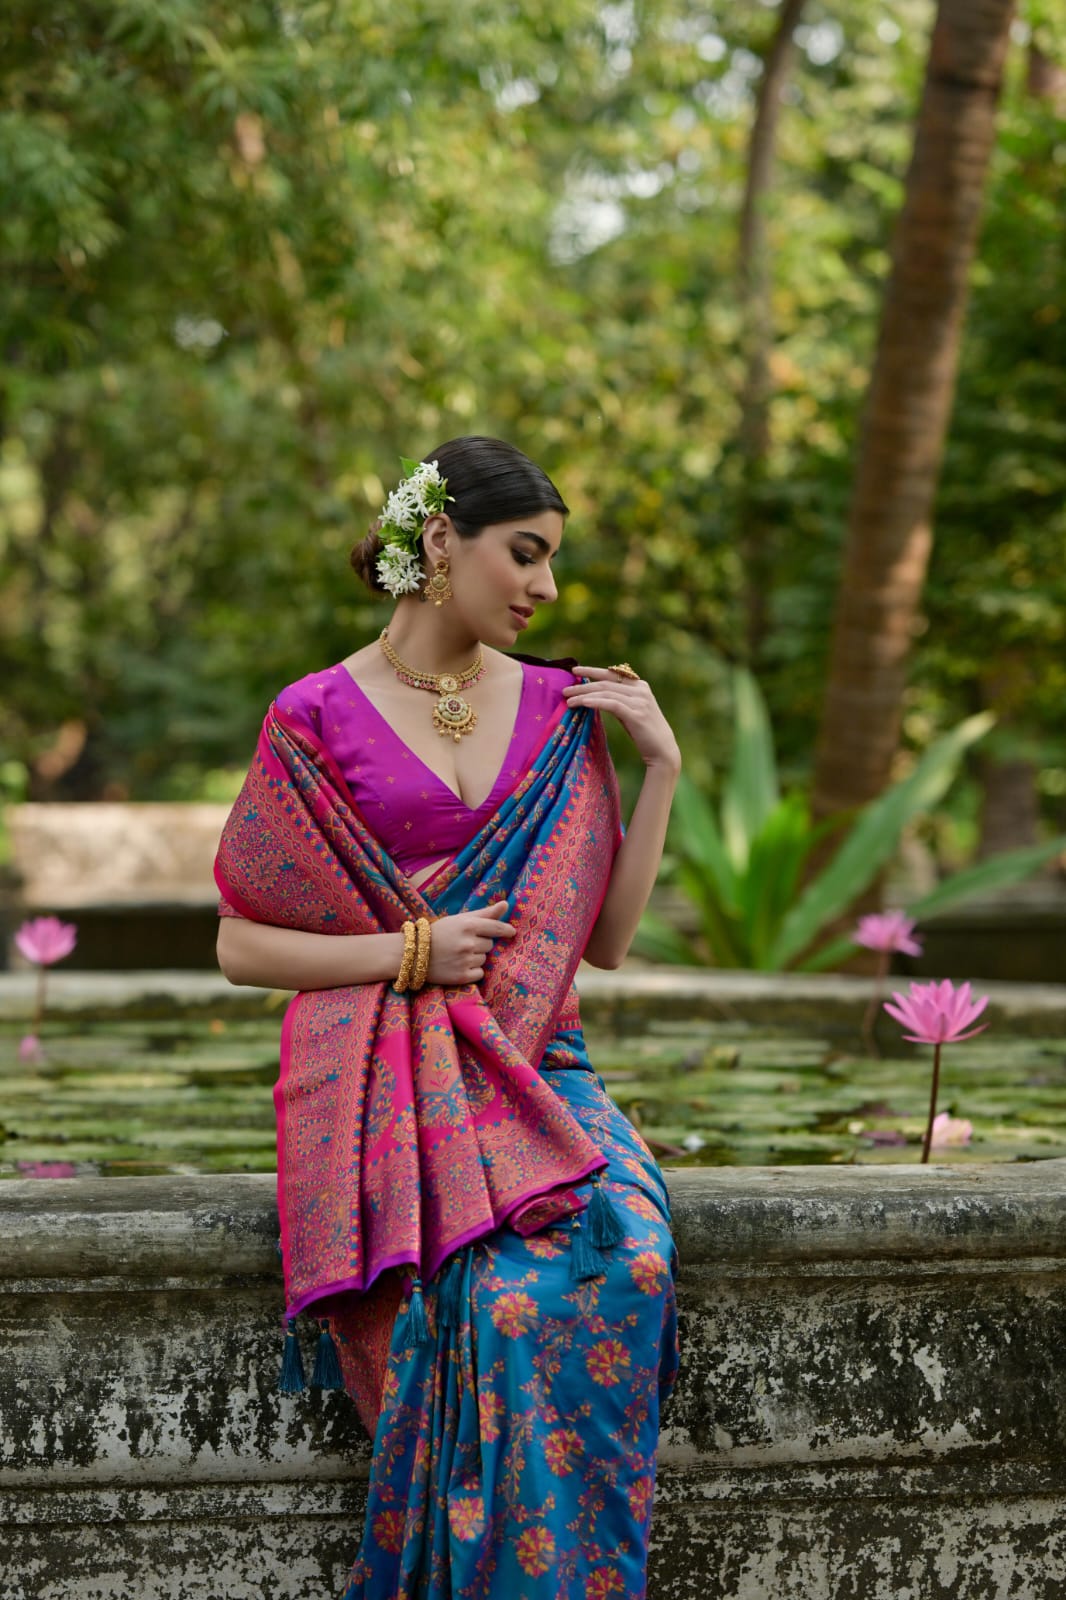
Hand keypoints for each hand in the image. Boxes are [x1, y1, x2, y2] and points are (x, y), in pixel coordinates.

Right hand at [427, 900, 515, 985]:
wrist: (413, 954)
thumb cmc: (439, 933)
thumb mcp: (459, 919)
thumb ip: (484, 913)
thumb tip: (506, 904)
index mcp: (468, 925)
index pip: (496, 928)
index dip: (505, 930)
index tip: (511, 932)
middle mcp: (468, 943)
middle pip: (490, 945)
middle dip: (480, 944)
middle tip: (463, 943)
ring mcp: (465, 961)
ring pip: (484, 959)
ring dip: (475, 957)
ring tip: (458, 955)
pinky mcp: (462, 976)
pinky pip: (480, 973)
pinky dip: (472, 971)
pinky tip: (459, 966)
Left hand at [562, 666, 680, 771]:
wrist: (663, 751)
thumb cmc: (644, 733)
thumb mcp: (631, 711)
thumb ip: (618, 700)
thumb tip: (594, 695)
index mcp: (640, 686)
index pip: (611, 674)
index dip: (592, 671)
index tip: (574, 670)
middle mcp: (641, 690)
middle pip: (605, 683)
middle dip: (583, 685)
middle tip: (565, 690)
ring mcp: (640, 701)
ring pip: (606, 693)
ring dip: (584, 695)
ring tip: (569, 701)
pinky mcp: (636, 714)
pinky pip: (612, 704)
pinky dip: (596, 702)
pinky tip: (583, 704)